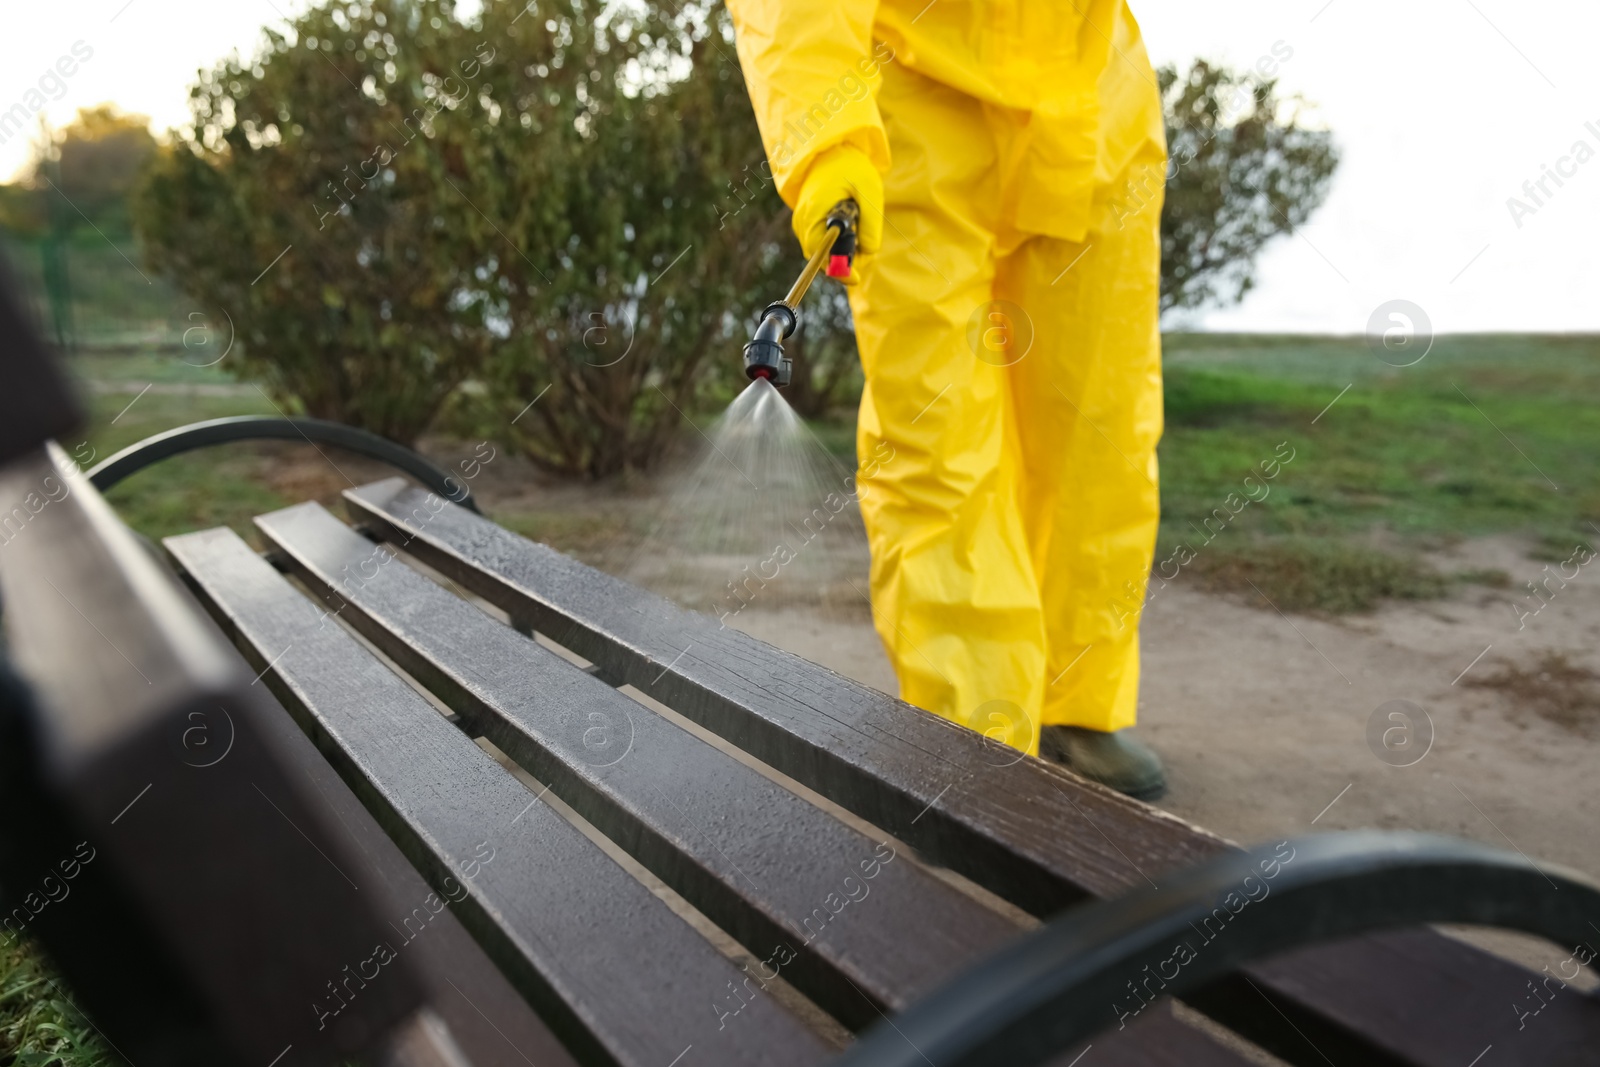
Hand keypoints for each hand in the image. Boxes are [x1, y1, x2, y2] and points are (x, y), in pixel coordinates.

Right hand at [792, 145, 883, 282]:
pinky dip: (839, 242)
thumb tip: (868, 251)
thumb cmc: (850, 167)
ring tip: (861, 227)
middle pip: (821, 258)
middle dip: (845, 259)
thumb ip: (870, 222)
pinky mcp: (809, 222)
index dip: (837, 270)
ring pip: (823, 251)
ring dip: (844, 250)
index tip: (855, 278)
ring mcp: (804, 222)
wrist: (832, 150)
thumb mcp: (868, 190)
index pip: (819, 254)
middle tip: (867, 247)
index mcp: (814, 213)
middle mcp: (803, 221)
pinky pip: (822, 242)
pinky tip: (853, 226)